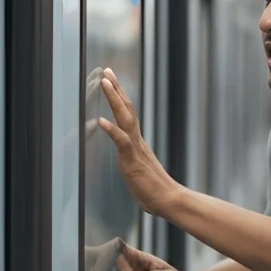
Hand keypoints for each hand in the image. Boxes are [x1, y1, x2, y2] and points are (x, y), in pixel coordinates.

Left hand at [98, 70, 176, 216]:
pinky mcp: (133, 161)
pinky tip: (101, 121)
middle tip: (107, 71)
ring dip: (114, 99)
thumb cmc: (154, 189)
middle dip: (115, 89)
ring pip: (125, 118)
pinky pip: (122, 142)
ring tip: (105, 82)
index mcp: (137, 141)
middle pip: (126, 108)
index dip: (119, 96)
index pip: (127, 113)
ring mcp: (135, 149)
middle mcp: (137, 140)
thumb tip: (128, 156)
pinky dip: (111, 130)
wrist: (169, 200)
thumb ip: (132, 159)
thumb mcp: (138, 169)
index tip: (111, 80)